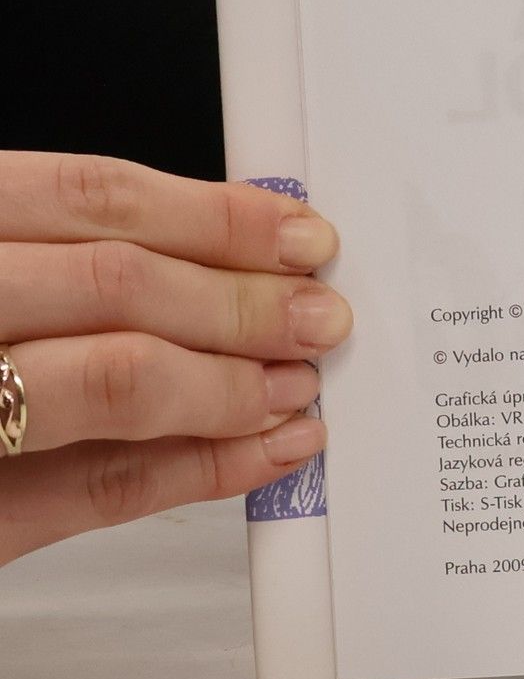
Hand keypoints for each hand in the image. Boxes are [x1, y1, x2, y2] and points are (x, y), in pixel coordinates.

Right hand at [0, 154, 349, 565]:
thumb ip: (49, 263)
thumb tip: (208, 256)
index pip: (88, 195)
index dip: (211, 213)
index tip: (296, 233)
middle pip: (118, 282)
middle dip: (242, 301)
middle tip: (320, 315)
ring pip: (114, 375)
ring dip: (230, 381)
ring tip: (296, 386)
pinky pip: (96, 483)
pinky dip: (198, 466)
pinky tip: (263, 454)